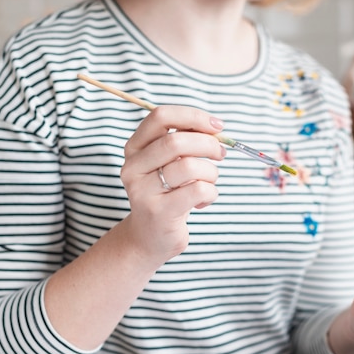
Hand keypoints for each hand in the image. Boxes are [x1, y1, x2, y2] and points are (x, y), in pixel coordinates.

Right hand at [119, 105, 225, 261]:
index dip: (193, 116)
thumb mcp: (169, 163)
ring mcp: (143, 191)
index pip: (160, 116)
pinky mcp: (159, 212)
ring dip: (211, 172)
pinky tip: (203, 201)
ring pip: (189, 166)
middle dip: (208, 144)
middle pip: (176, 141)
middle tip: (220, 153)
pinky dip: (211, 193)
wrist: (149, 237)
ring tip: (209, 182)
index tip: (216, 126)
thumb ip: (184, 141)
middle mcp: (133, 167)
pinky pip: (198, 190)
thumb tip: (214, 128)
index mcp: (135, 148)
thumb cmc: (166, 194)